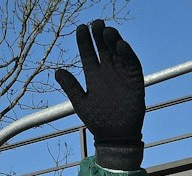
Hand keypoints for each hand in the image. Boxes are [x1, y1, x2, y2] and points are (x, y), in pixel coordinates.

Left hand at [55, 20, 144, 169]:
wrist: (116, 137)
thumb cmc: (98, 121)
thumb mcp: (81, 103)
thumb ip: (71, 86)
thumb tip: (57, 71)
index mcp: (93, 75)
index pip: (88, 52)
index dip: (84, 40)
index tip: (80, 28)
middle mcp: (107, 71)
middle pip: (103, 47)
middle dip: (99, 34)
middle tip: (96, 23)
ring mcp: (121, 74)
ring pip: (117, 52)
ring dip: (113, 40)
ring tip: (107, 31)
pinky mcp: (134, 80)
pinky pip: (132, 64)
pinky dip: (127, 54)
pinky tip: (121, 45)